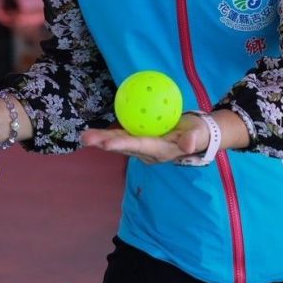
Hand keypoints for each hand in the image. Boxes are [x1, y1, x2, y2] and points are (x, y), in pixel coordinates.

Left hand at [80, 112, 210, 163]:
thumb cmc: (198, 133)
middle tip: (86, 138)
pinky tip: (94, 130)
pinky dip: (108, 133)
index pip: (139, 146)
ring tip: (84, 136)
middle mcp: (148, 152)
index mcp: (160, 150)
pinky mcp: (140, 140)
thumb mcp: (198, 134)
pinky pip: (122, 136)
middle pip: (124, 147)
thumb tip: (189, 144)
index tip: (106, 143)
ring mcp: (142, 147)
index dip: (122, 144)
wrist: (197, 135)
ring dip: (102, 140)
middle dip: (104, 143)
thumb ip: (193, 139)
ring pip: (120, 143)